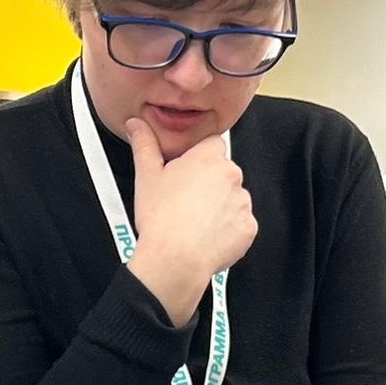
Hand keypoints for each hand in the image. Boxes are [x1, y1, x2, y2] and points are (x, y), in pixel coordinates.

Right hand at [125, 116, 253, 324]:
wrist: (175, 260)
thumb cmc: (160, 219)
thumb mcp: (146, 176)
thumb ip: (144, 145)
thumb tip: (137, 125)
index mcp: (208, 158)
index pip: (211, 145)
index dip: (198, 159)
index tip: (187, 173)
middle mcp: (231, 176)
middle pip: (223, 173)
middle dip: (209, 184)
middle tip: (186, 202)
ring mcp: (243, 203)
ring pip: (233, 199)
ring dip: (220, 206)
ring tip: (195, 223)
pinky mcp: (249, 228)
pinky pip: (240, 224)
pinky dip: (228, 230)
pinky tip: (207, 237)